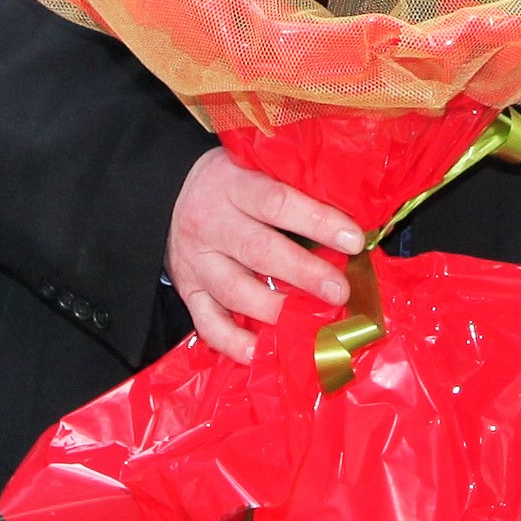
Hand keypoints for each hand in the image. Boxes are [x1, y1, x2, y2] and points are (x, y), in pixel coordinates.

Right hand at [166, 146, 360, 361]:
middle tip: (339, 290)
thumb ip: (293, 188)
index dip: (318, 222)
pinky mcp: (188, 291)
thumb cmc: (231, 182)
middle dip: (304, 273)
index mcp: (233, 185)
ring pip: (235, 291)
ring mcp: (196, 262)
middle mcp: (211, 224)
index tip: (354, 240)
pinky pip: (208, 324)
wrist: (167, 193)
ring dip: (276, 311)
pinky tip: (261, 352)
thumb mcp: (254, 168)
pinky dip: (233, 343)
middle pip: (259, 250)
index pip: (278, 202)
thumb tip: (349, 224)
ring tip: (311, 323)